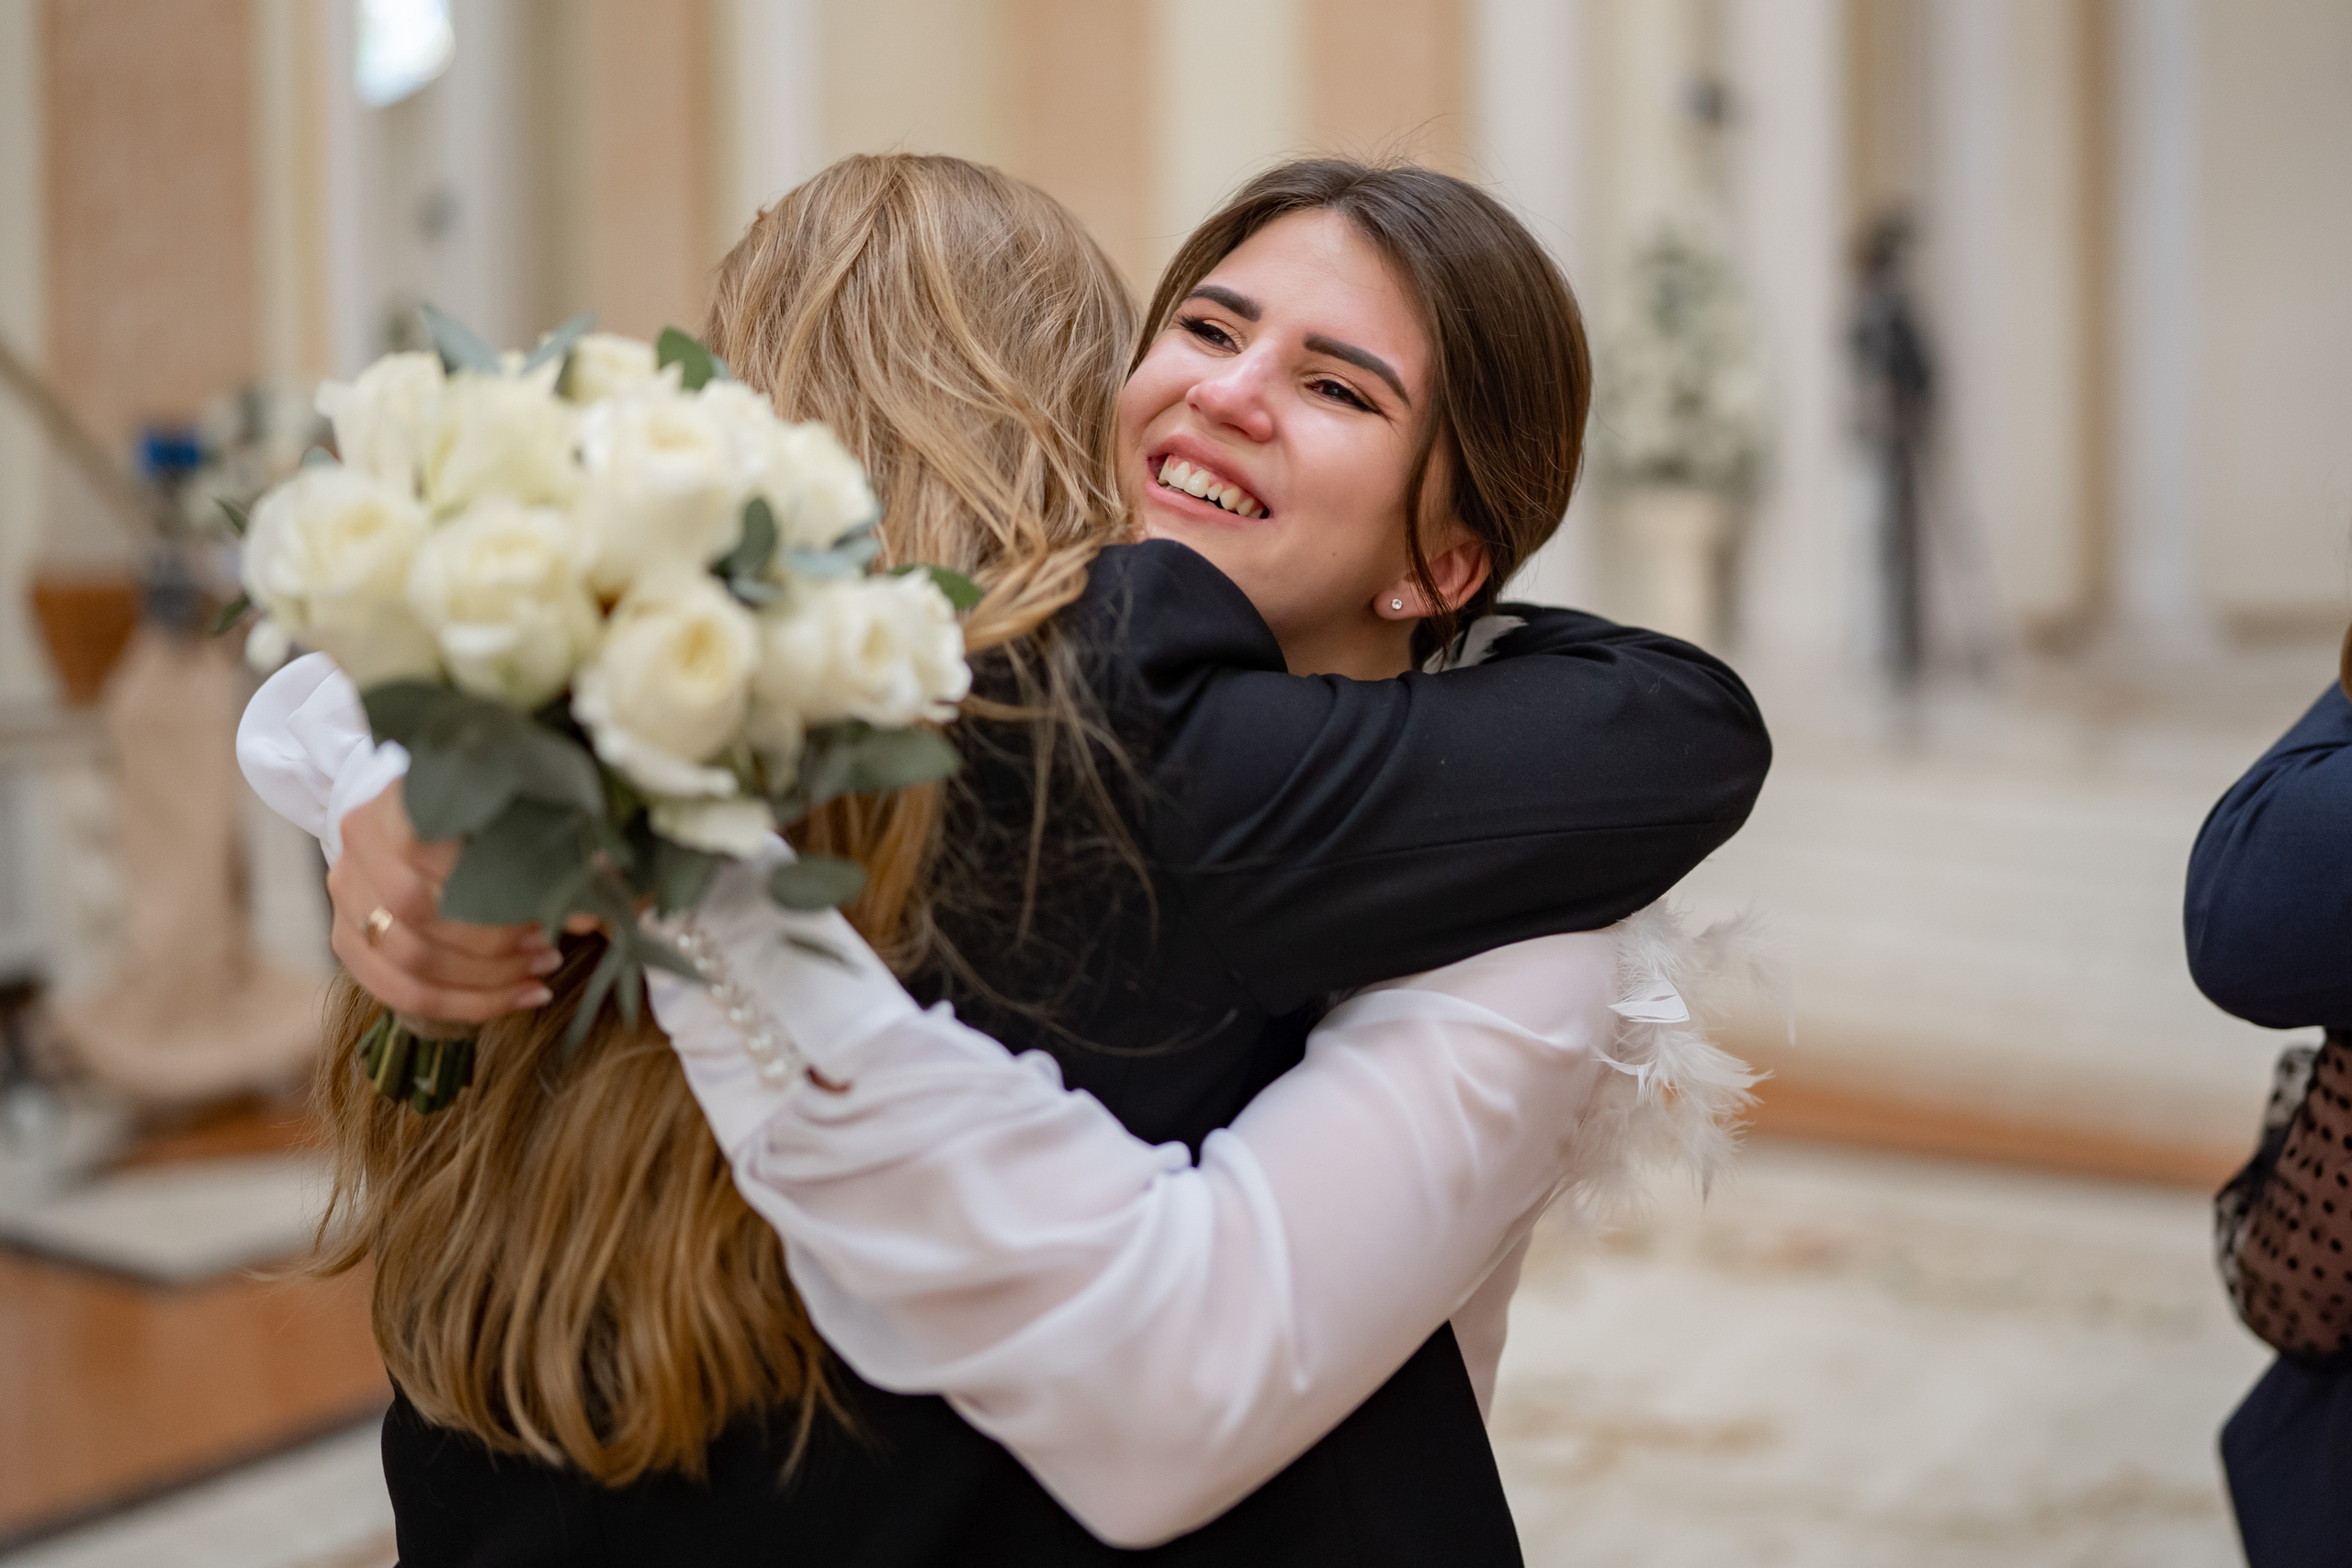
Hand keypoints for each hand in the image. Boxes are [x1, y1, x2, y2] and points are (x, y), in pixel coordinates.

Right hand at [327, 783, 560, 1023]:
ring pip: (409, 961)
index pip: (430, 856)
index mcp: (396, 802)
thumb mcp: (521, 812)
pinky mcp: (346, 939)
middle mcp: (358, 847)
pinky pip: (396, 992)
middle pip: (419, 916)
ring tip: (539, 971)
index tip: (543, 909)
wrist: (422, 814)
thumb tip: (588, 916)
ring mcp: (345, 895)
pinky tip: (515, 998)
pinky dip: (463, 1005)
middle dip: (494, 945)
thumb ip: (551, 851)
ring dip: (485, 980)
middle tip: (549, 949)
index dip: (490, 892)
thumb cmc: (486, 809)